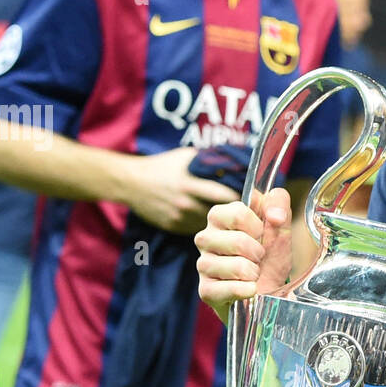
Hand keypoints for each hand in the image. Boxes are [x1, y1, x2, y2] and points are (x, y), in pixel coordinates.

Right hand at [124, 147, 239, 234]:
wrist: (131, 182)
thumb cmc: (164, 166)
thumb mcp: (186, 157)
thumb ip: (209, 162)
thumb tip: (237, 164)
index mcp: (191, 183)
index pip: (224, 194)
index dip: (241, 199)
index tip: (253, 200)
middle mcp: (185, 202)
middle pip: (219, 214)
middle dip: (235, 216)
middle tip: (249, 216)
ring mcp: (179, 217)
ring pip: (210, 225)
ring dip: (222, 224)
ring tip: (235, 221)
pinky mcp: (174, 227)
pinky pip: (197, 229)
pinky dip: (207, 227)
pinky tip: (214, 224)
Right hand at [195, 189, 292, 321]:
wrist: (268, 292)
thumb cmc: (269, 256)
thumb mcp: (280, 226)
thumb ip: (279, 203)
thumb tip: (275, 215)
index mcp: (219, 217)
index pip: (238, 213)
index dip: (258, 227)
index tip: (261, 235)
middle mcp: (205, 238)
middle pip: (237, 241)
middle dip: (258, 253)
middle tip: (258, 258)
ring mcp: (203, 265)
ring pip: (236, 266)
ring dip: (254, 273)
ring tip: (252, 274)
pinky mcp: (206, 290)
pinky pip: (232, 289)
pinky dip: (248, 290)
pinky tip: (248, 289)